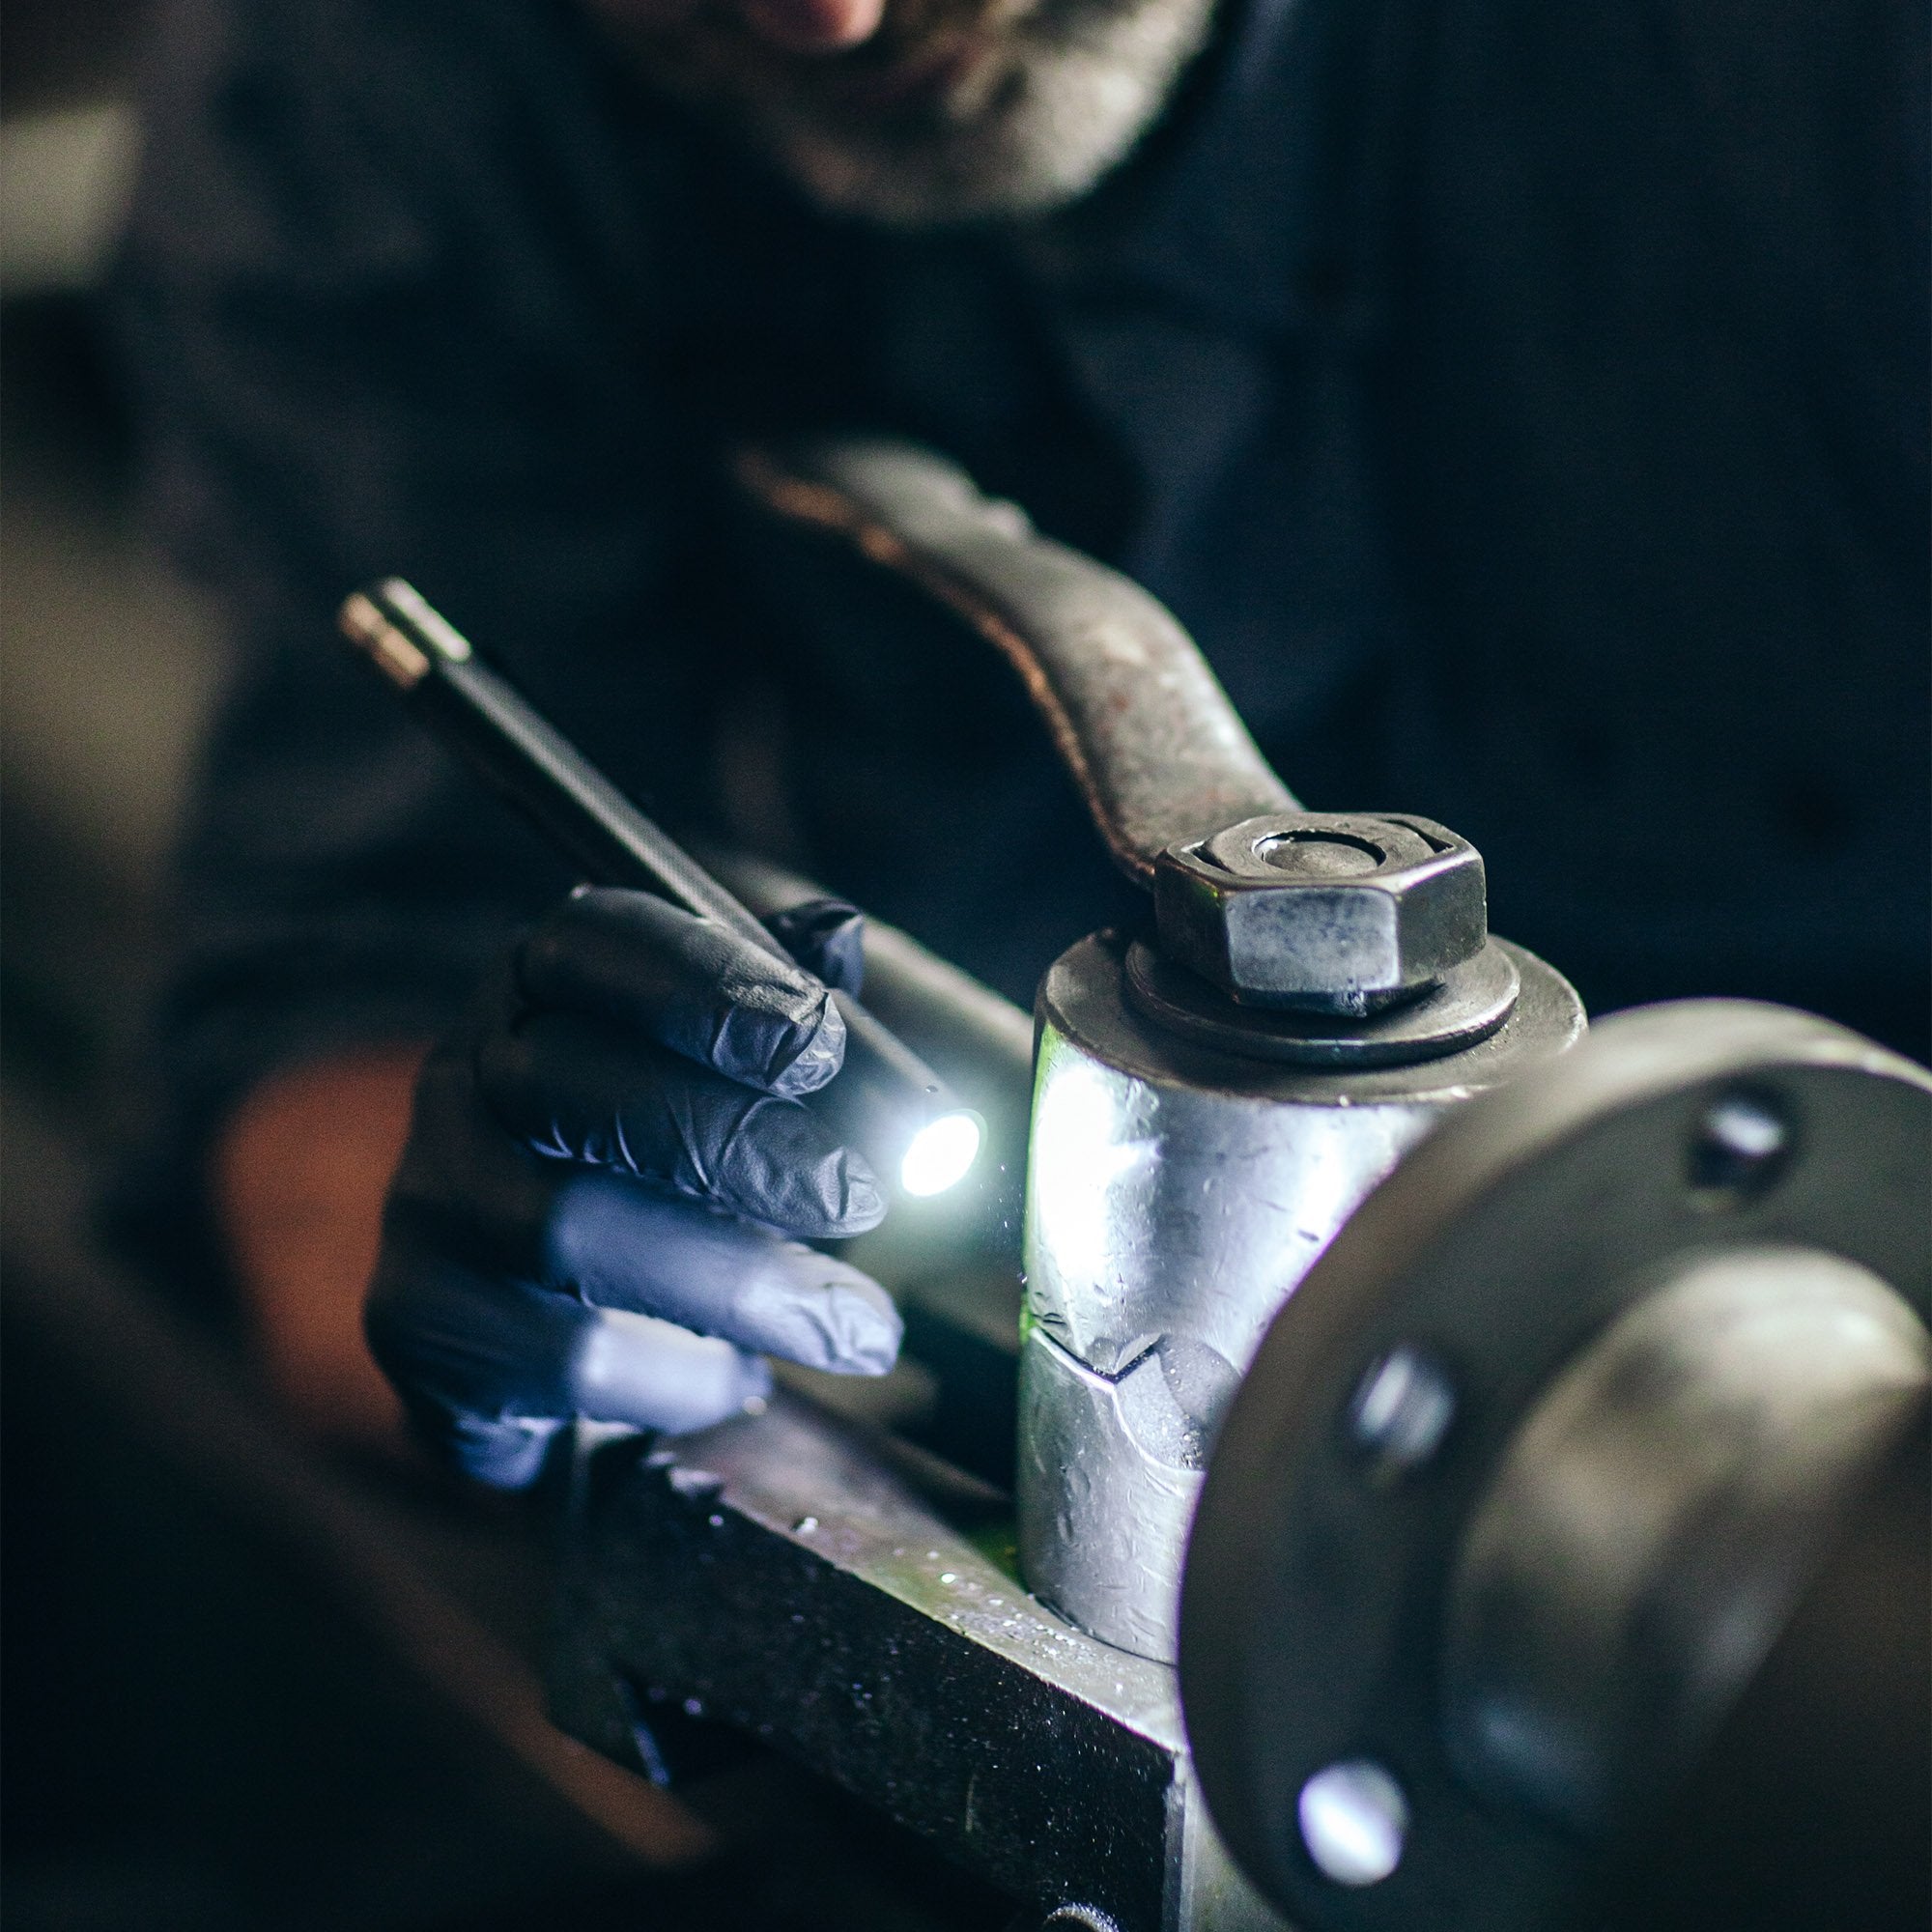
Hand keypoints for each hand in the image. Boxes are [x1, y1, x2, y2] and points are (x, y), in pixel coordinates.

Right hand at [365, 887, 899, 1487]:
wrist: (556, 1351)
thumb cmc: (677, 1183)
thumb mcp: (740, 1087)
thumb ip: (790, 1010)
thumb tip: (839, 933)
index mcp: (541, 988)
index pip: (591, 944)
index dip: (703, 982)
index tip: (816, 1042)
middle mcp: (464, 1076)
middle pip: (577, 1085)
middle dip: (740, 1143)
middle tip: (863, 1197)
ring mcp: (430, 1199)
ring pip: (565, 1226)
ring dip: (737, 1280)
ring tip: (857, 1324)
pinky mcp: (423, 1322)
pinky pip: (559, 1354)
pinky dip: (678, 1376)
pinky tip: (743, 1380)